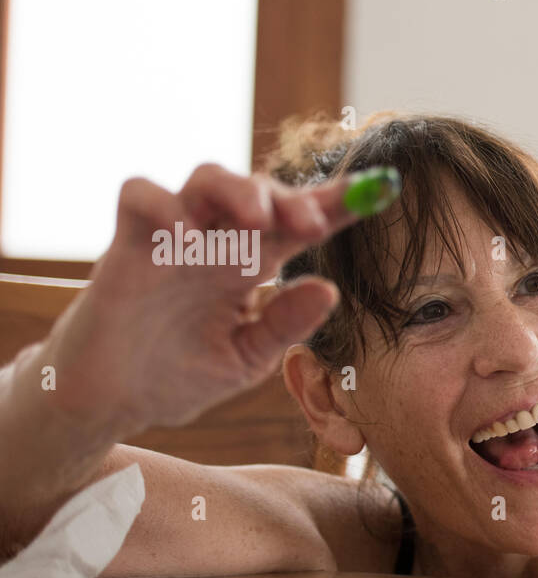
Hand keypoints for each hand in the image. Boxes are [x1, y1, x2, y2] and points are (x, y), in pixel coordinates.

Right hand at [43, 163, 392, 435]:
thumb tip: (330, 290)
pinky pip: (140, 196)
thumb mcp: (247, 358)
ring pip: (207, 178)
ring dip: (237, 190)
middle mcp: (220, 242)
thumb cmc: (182, 373)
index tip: (381, 190)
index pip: (302, 224)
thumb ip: (284, 326)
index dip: (338, 204)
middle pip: (260, 191)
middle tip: (312, 222)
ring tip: (258, 220)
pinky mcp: (129, 243)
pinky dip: (162, 203)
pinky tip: (185, 234)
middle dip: (291, 197)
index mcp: (255, 266)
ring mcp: (174, 237)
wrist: (116, 399)